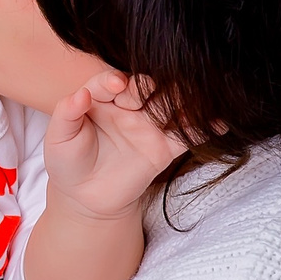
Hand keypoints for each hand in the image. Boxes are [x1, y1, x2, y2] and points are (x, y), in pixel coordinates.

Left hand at [43, 69, 192, 220]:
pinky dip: (205, 128)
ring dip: (183, 99)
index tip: (117, 86)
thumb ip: (66, 115)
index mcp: (102, 98)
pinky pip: (187, 135)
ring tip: (195, 93)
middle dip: (149, 87)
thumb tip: (79, 94)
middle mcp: (129, 106)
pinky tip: (221, 120)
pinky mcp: (164, 148)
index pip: (111, 81)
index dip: (114, 81)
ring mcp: (149, 126)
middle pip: (146, 87)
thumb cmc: (68, 162)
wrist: (84, 198)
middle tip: (148, 94)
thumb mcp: (58, 139)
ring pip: (170, 106)